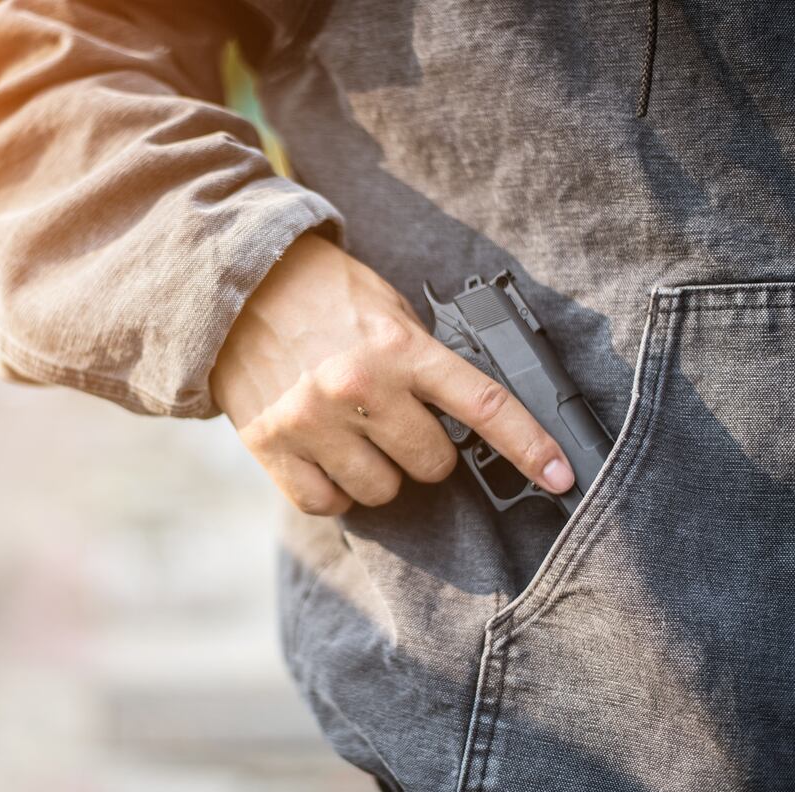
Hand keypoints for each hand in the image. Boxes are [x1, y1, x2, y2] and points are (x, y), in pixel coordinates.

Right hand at [210, 234, 575, 515]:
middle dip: (426, 452)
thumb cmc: (318, 293)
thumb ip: (423, 360)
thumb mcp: (386, 308)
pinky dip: (334, 489)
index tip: (562, 477)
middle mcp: (359, 388)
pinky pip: (327, 503)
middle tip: (400, 424)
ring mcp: (312, 421)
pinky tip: (326, 456)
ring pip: (381, 491)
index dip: (531, 447)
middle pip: (432, 465)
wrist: (232, 284)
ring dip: (378, 473)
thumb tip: (460, 417)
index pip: (484, 407)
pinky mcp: (271, 447)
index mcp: (398, 348)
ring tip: (354, 436)